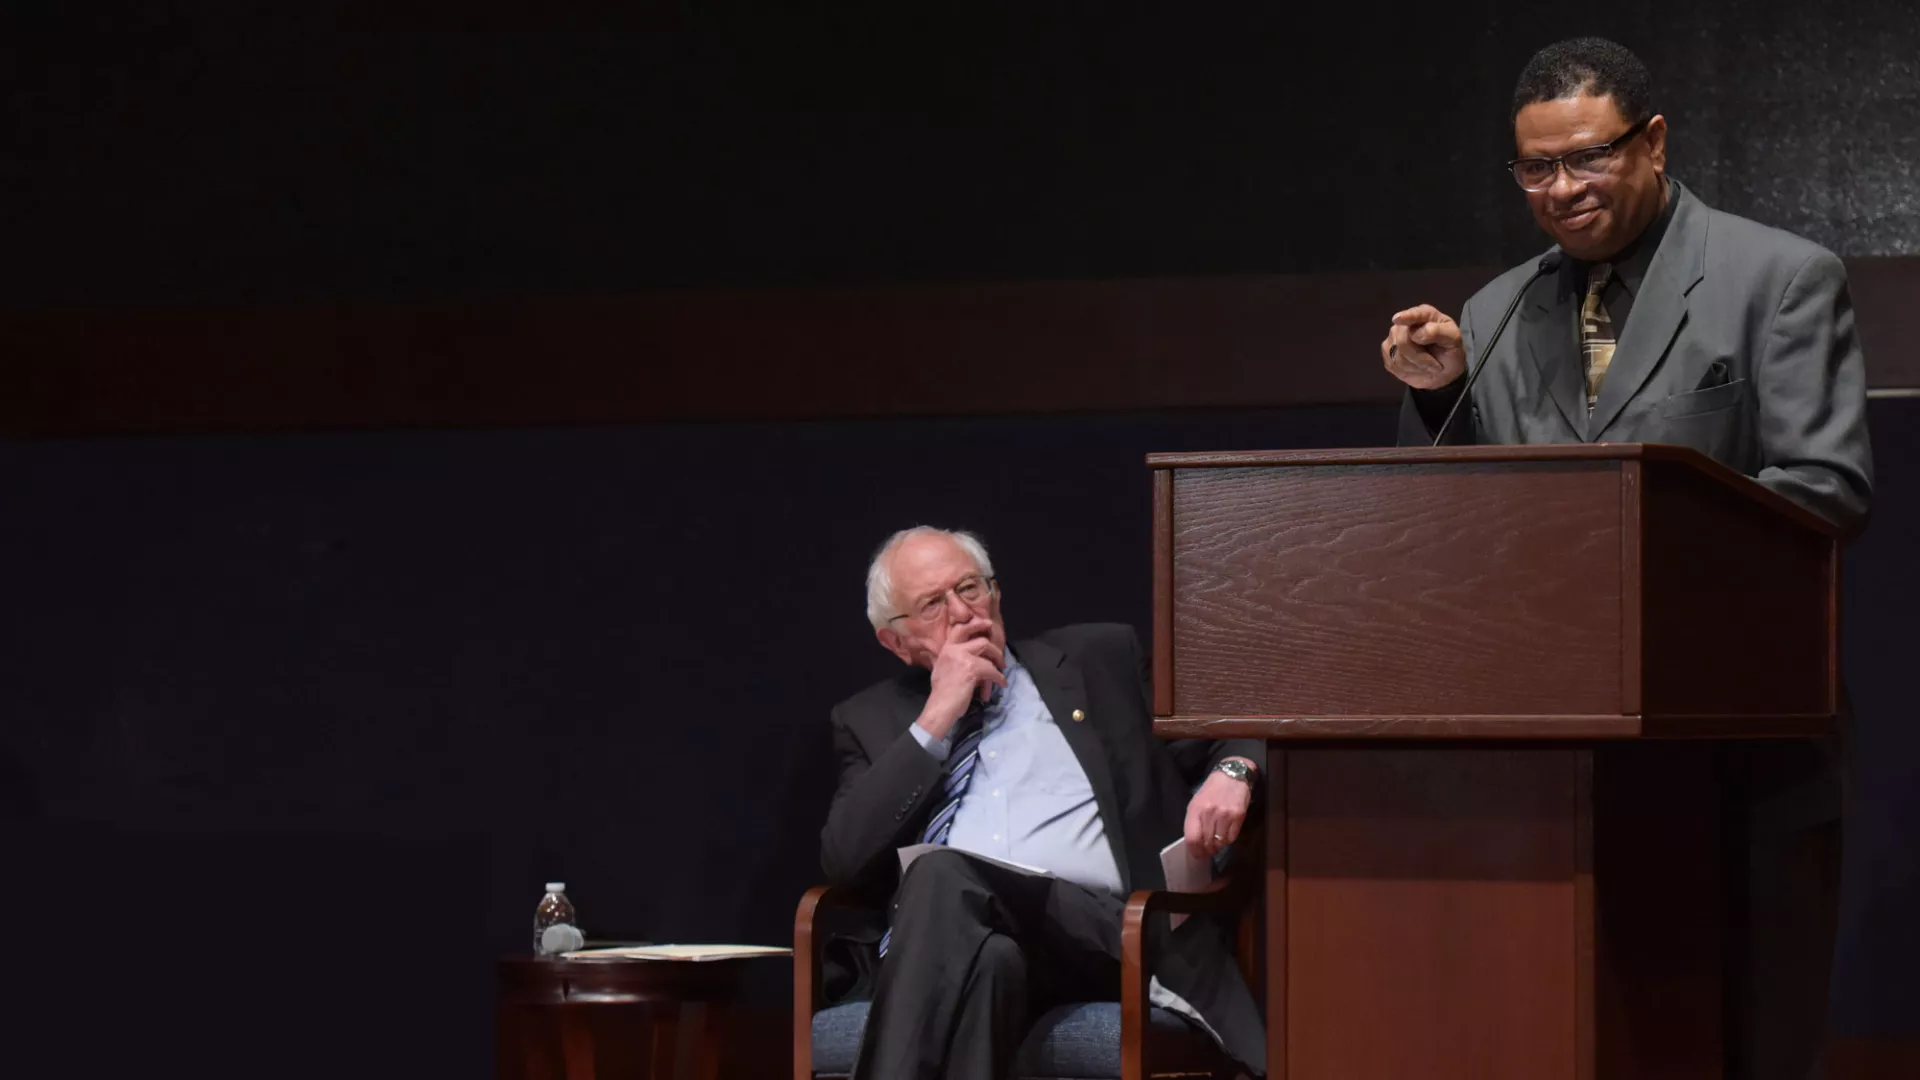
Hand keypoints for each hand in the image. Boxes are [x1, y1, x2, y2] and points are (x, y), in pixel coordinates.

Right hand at [915, 616, 1006, 740]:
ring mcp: (962, 658)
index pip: (960, 629)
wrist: (940, 707)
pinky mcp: (971, 669)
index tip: (988, 624)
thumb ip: (955, 660)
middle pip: (980, 640)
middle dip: (994, 647)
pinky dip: (999, 677)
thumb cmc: (942, 693)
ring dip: (998, 661)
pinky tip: (1001, 683)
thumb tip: (973, 659)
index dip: (976, 624)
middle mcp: (953, 650)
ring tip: (1002, 669)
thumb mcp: (944, 670)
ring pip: (987, 652)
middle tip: (1001, 654)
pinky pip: (991, 669)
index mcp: (946, 649)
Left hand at [1183, 764, 1252, 857]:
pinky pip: (1232, 837)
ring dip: (1219, 845)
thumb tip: (1195, 843)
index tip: (1197, 855)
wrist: (1232, 776)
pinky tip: (1227, 832)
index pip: (1192, 838)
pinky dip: (1229, 839)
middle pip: (1207, 842)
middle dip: (1207, 850)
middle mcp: (1209, 813)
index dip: (1194, 851)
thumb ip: (1194, 822)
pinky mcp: (1238, 816)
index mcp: (1195, 809)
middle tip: (1209, 851)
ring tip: (1218, 841)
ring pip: (1220, 842)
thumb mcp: (1197, 803)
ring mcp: (1224, 814)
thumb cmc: (1211, 791)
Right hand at [1381, 304, 1466, 389]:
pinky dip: (1407, 371)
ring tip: (1427, 366)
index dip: (1406, 317)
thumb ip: (1438, 332)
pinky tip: (1416, 368)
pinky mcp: (1387, 353)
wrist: (1444, 372)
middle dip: (1420, 358)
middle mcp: (1405, 323)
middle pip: (1403, 341)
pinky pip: (1392, 364)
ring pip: (1397, 356)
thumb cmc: (1450, 351)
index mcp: (1425, 315)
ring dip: (1416, 366)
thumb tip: (1415, 333)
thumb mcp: (1453, 340)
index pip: (1415, 315)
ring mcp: (1394, 337)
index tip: (1398, 319)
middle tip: (1435, 365)